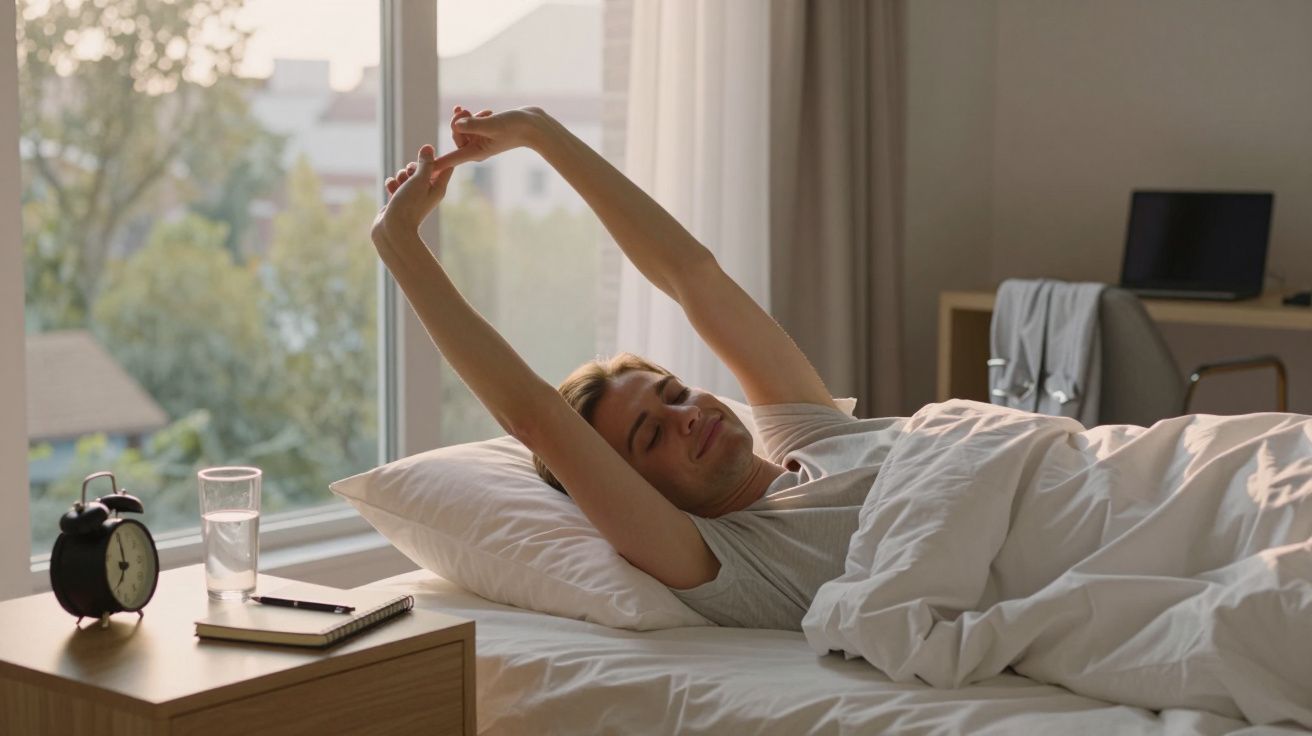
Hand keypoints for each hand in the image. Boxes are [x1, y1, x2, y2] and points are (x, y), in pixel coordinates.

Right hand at [371, 144, 453, 242]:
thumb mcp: (419, 180)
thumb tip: (429, 147)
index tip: (426, 157)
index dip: (436, 159)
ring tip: (399, 184)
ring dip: (400, 175)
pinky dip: (392, 184)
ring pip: (407, 175)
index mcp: (438, 188)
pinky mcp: (399, 200)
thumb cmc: (409, 206)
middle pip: (423, 169)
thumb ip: (425, 163)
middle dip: (413, 167)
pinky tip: (390, 189)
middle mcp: (427, 192)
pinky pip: (396, 184)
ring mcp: (412, 197)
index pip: (445, 167)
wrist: (392, 230)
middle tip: (410, 174)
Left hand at [433, 105, 549, 168]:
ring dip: (469, 117)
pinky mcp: (485, 133)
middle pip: (455, 135)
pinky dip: (475, 116)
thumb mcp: (493, 124)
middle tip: (464, 111)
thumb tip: (456, 124)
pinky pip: (471, 125)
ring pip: (463, 128)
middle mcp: (476, 148)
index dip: (436, 164)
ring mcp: (481, 141)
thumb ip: (474, 124)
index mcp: (476, 152)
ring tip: (484, 112)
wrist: (533, 125)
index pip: (451, 159)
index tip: (422, 171)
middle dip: (458, 122)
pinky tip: (485, 112)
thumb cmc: (516, 126)